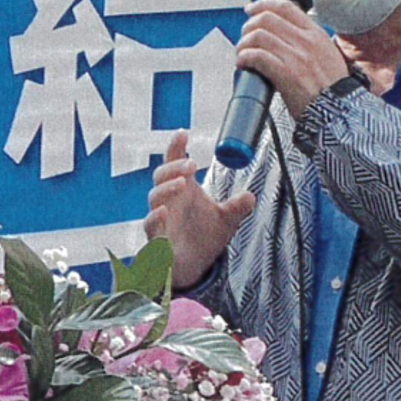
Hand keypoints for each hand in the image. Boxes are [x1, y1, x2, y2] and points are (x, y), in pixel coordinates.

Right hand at [144, 131, 255, 288]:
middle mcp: (168, 202)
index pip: (174, 163)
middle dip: (173, 168)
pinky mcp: (157, 241)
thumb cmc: (203, 236)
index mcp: (183, 191)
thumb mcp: (226, 220)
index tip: (183, 134)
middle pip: (161, 178)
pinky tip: (162, 213)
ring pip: (154, 200)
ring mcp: (161, 221)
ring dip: (166, 190)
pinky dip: (154, 220)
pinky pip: (151, 228)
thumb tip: (250, 196)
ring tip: (182, 183)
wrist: (194, 266)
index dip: (176, 147)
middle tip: (191, 165)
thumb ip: (236, 207)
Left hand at [235, 0, 349, 119]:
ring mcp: (296, 56)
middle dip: (248, 26)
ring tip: (242, 55)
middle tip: (244, 39)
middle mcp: (306, 41)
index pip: (285, 6)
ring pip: (258, 35)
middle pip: (266, 18)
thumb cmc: (331, 89)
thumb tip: (282, 33)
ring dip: (243, 44)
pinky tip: (243, 65)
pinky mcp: (286, 73)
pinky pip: (257, 56)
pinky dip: (244, 58)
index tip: (251, 10)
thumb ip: (307, 41)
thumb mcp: (326, 54)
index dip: (263, 4)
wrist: (339, 111)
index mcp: (315, 34)